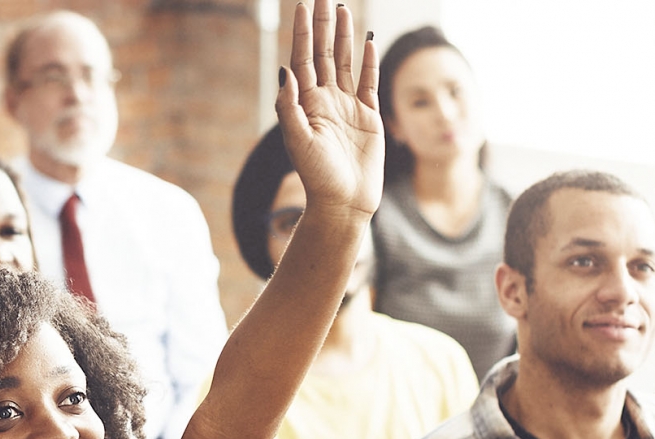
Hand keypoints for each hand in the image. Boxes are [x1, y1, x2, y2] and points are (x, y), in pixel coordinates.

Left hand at [277, 0, 383, 219]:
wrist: (343, 202)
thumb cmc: (317, 177)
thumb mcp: (297, 141)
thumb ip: (289, 106)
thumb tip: (285, 70)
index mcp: (306, 103)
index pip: (303, 58)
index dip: (302, 31)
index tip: (303, 5)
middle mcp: (325, 100)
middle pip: (323, 53)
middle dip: (323, 24)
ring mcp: (347, 106)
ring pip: (344, 62)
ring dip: (343, 36)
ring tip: (343, 9)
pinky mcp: (368, 116)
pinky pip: (369, 81)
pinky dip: (369, 61)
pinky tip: (368, 42)